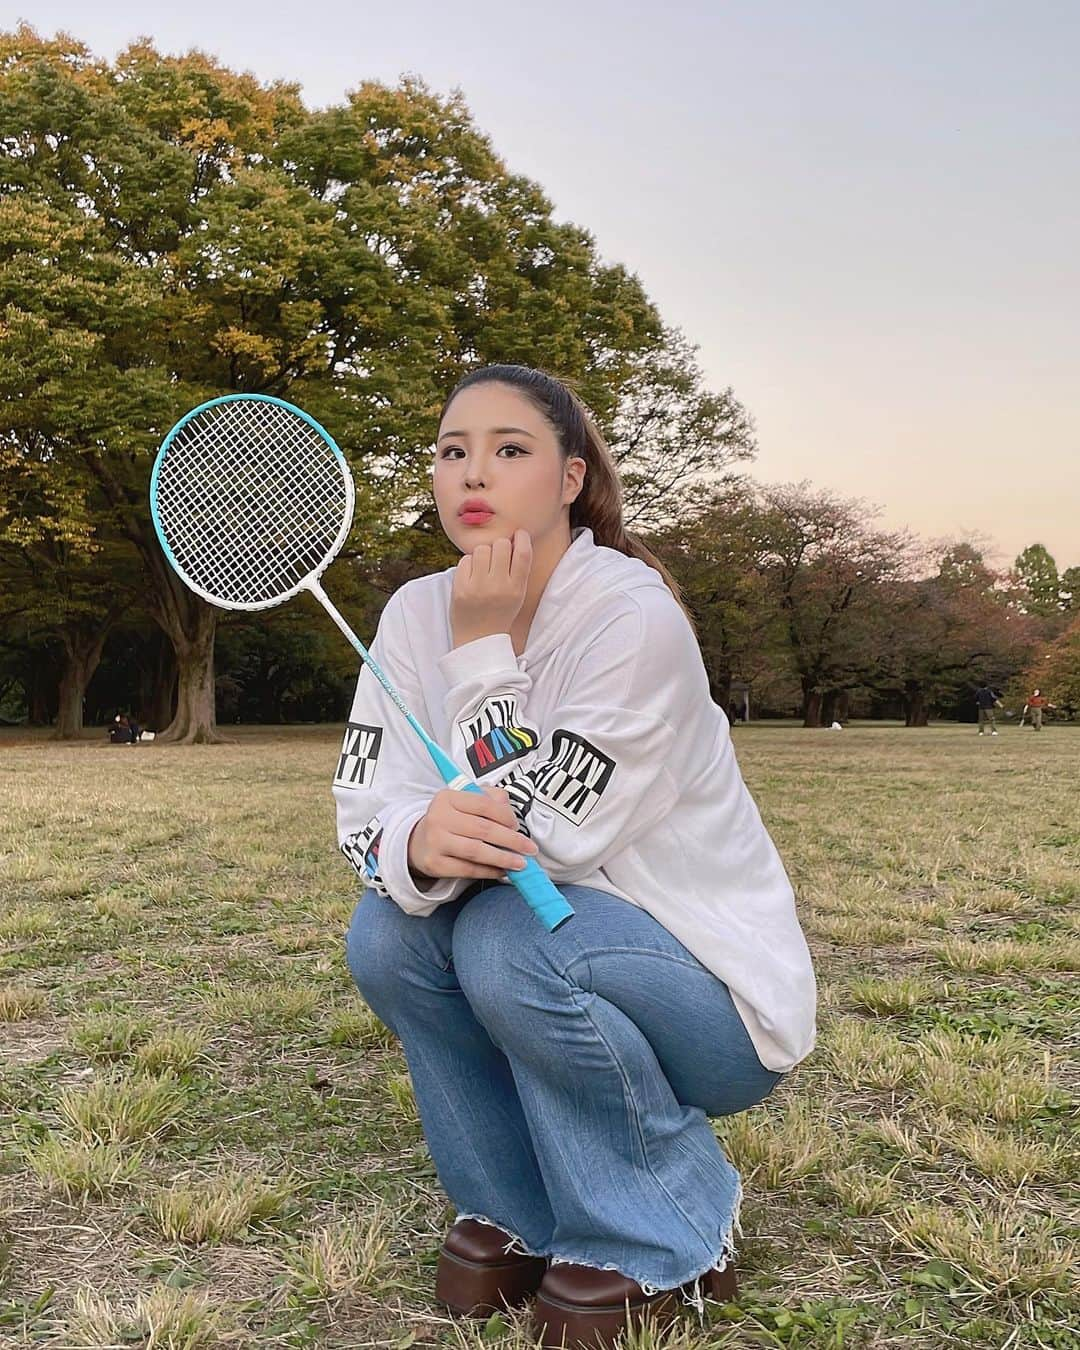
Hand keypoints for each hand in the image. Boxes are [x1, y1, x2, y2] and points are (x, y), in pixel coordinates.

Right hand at [408, 785, 538, 881]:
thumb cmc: (451, 821)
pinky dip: (489, 871)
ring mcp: (435, 842)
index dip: (505, 816)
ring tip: (521, 863)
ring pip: (476, 851)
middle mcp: (438, 818)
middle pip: (483, 829)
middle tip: (530, 848)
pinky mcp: (435, 864)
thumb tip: (511, 812)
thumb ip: (490, 799)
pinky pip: (468, 869)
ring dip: (503, 858)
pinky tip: (502, 871)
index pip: (484, 804)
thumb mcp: (465, 802)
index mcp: (447, 798)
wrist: (418, 843)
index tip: (518, 826)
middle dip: (511, 840)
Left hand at [450, 530, 532, 647]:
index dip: (522, 538)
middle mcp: (498, 587)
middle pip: (501, 545)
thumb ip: (518, 570)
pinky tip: (473, 574)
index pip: (523, 554)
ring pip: (481, 549)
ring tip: (484, 566)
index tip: (519, 534)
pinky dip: (469, 563)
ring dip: (483, 553)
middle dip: (500, 545)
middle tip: (498, 555)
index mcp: (516, 589)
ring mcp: (477, 587)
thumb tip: (514, 537)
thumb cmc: (500, 613)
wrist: (478, 639)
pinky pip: (465, 560)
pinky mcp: (460, 588)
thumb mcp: (517, 595)